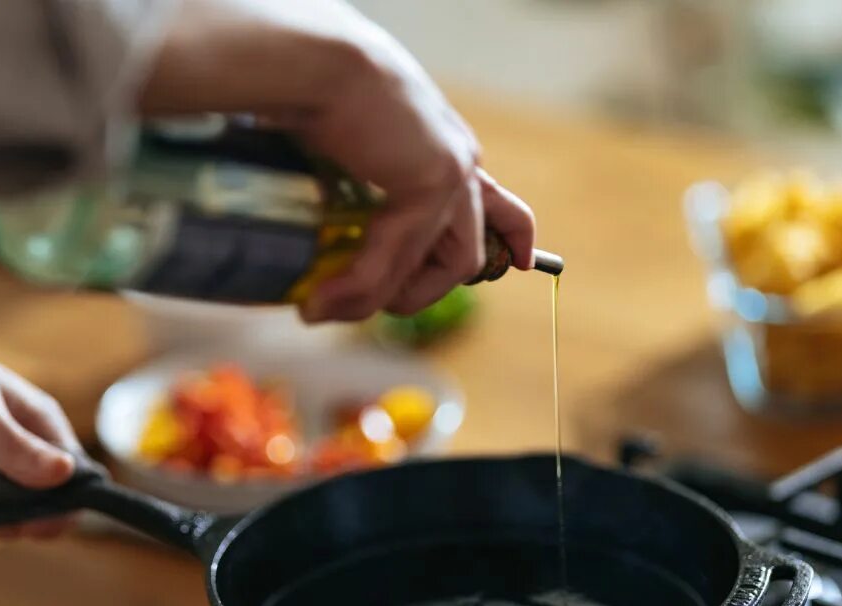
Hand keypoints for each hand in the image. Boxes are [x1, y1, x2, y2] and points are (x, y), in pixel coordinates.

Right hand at [139, 0, 536, 320]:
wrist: (318, 60)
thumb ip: (356, 176)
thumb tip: (322, 211)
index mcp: (445, 146)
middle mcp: (458, 162)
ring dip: (371, 300)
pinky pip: (390, 261)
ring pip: (426, 270)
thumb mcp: (350, 135)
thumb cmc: (320, 85)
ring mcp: (450, 177)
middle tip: (370, 305)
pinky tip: (319, 301)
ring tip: (322, 309)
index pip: (499, 203)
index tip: (523, 262)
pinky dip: (354, 287)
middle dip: (422, 292)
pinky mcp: (427, 187)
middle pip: (466, 257)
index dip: (515, 236)